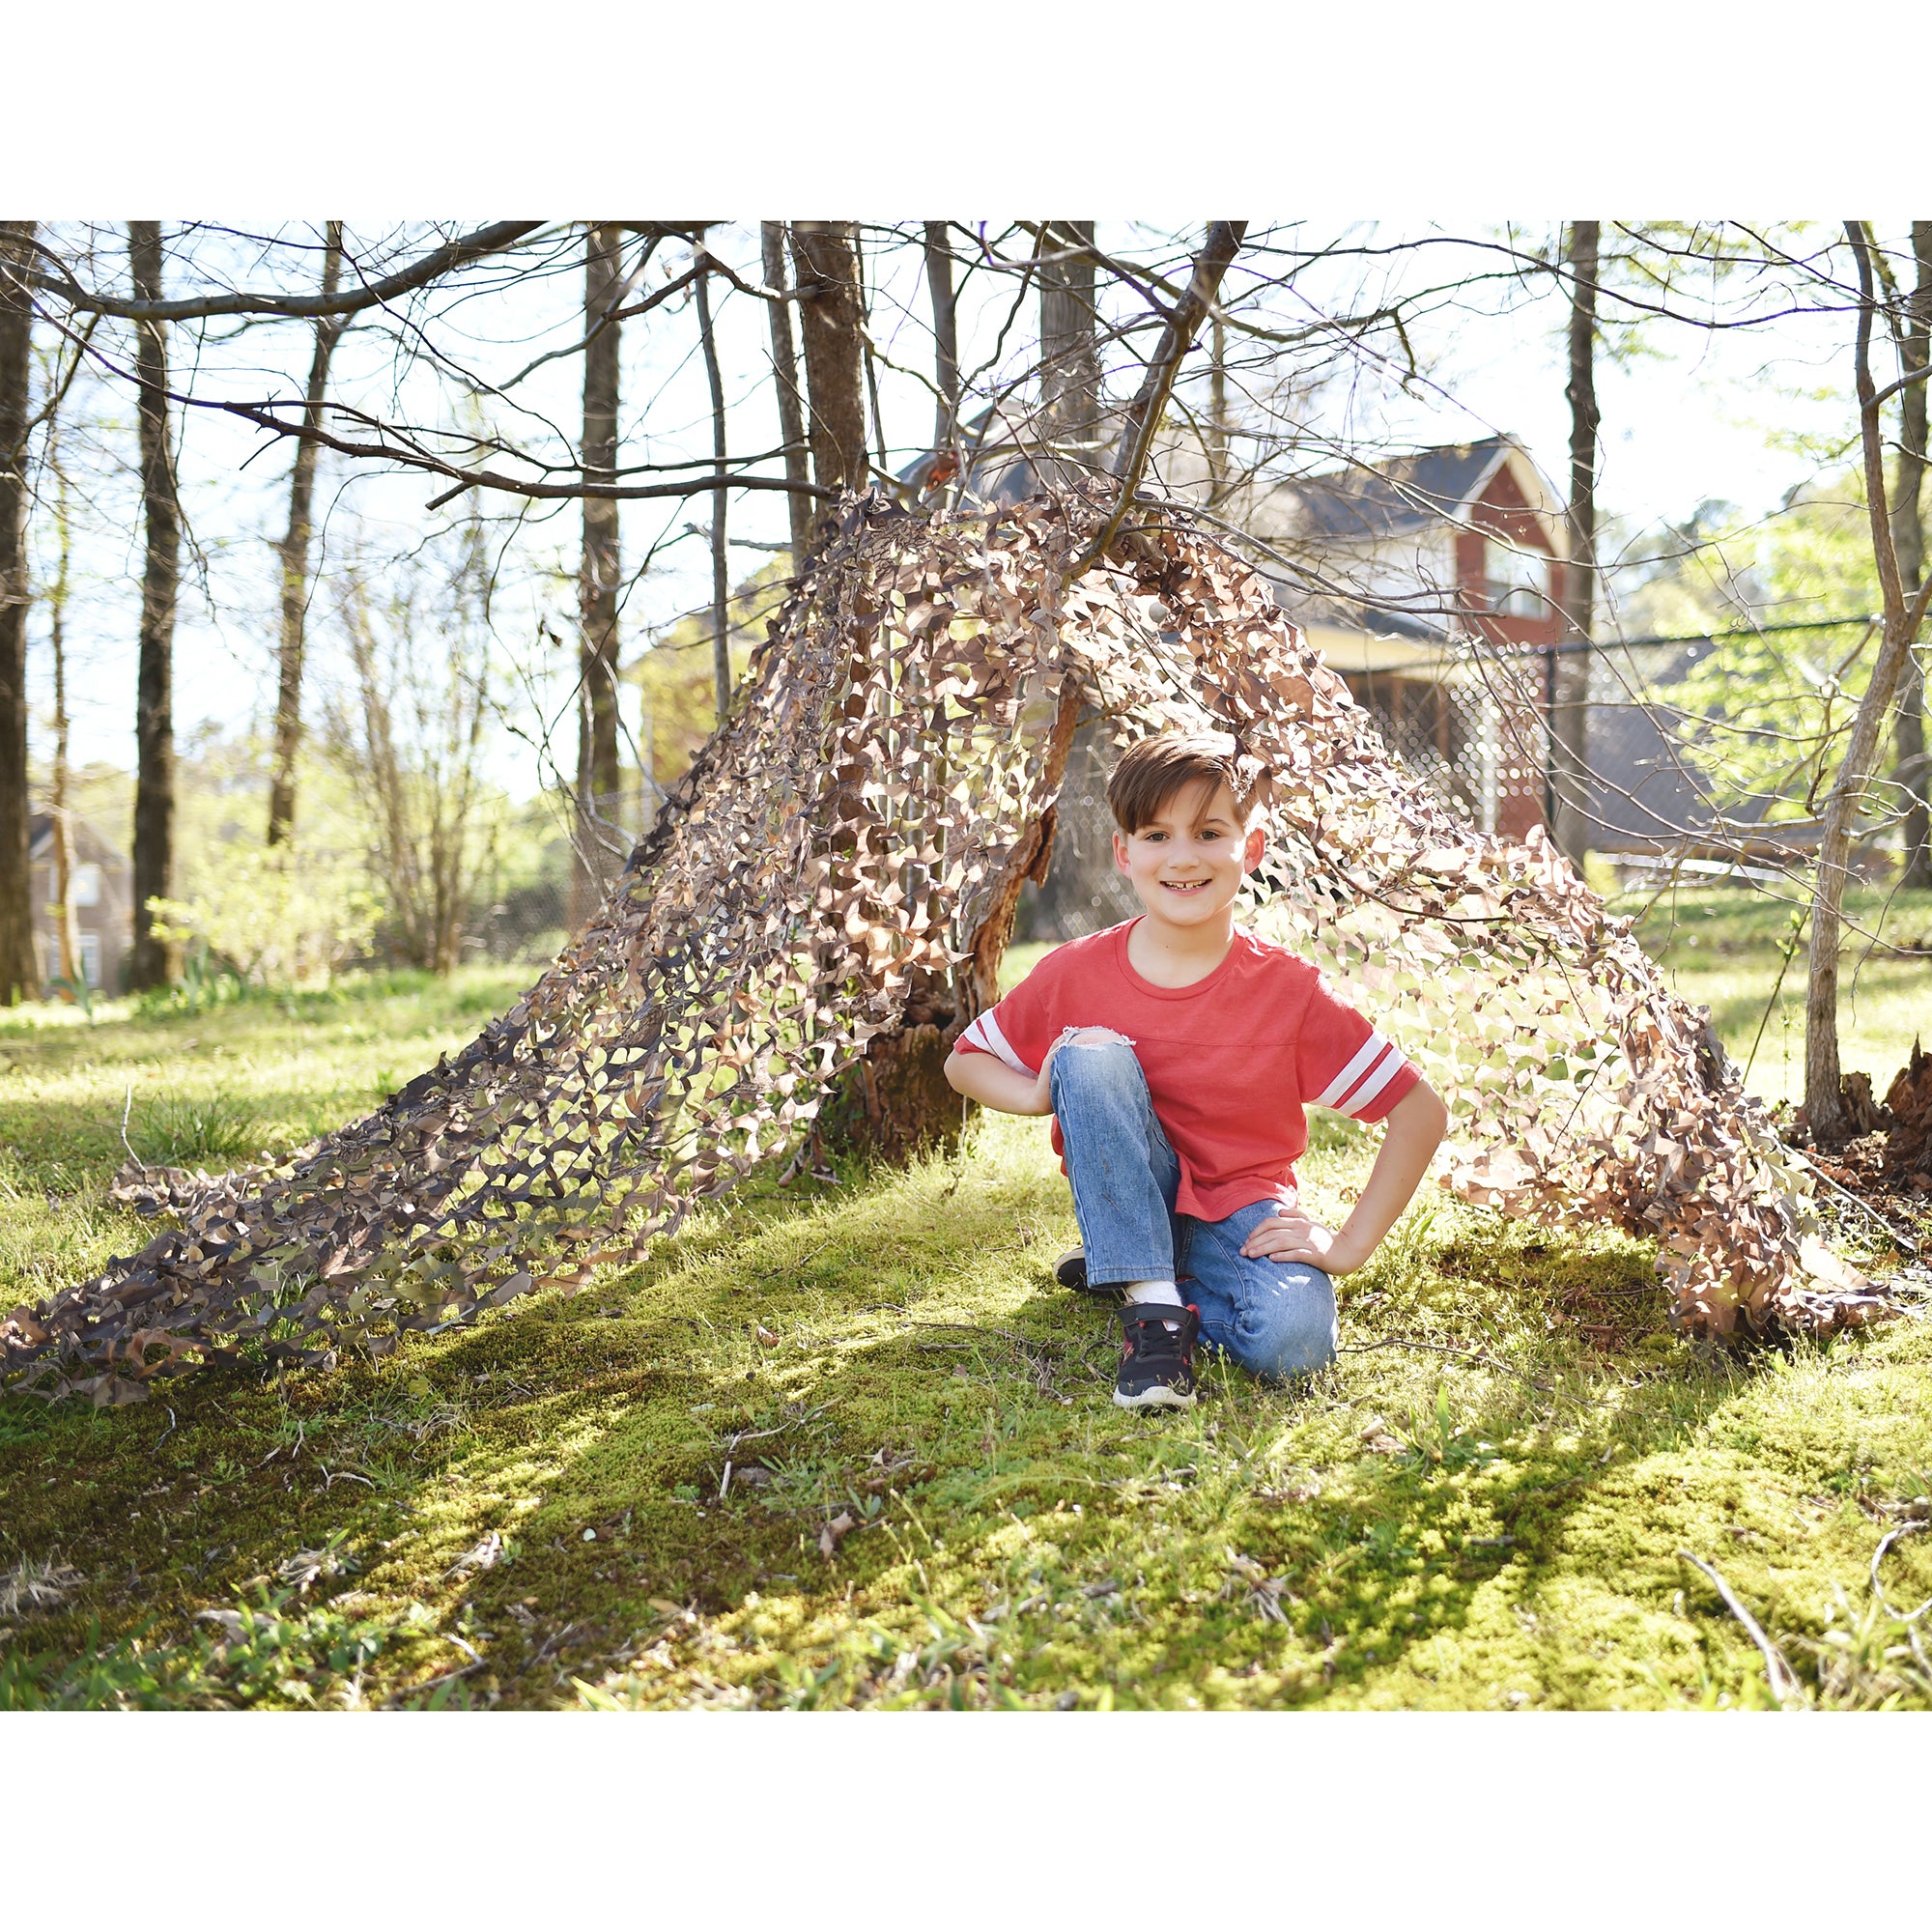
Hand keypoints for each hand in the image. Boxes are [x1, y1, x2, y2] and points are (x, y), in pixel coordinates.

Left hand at [1240, 1211, 1370, 1275]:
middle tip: (1243, 1251)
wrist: (1347, 1251)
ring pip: (1280, 1242)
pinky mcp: (1316, 1255)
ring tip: (1251, 1255)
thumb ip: (1295, 1216)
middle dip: (1255, 1241)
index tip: (1247, 1241)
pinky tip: (1272, 1260)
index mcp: (1299, 1222)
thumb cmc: (1326, 1239)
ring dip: (1263, 1248)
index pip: (1271, 1222)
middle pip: (1273, 1232)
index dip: (1257, 1231)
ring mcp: (1308, 1242)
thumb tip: (1279, 1211)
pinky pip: (1297, 1254)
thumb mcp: (1311, 1224)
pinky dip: (1283, 1256)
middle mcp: (1302, 1229)